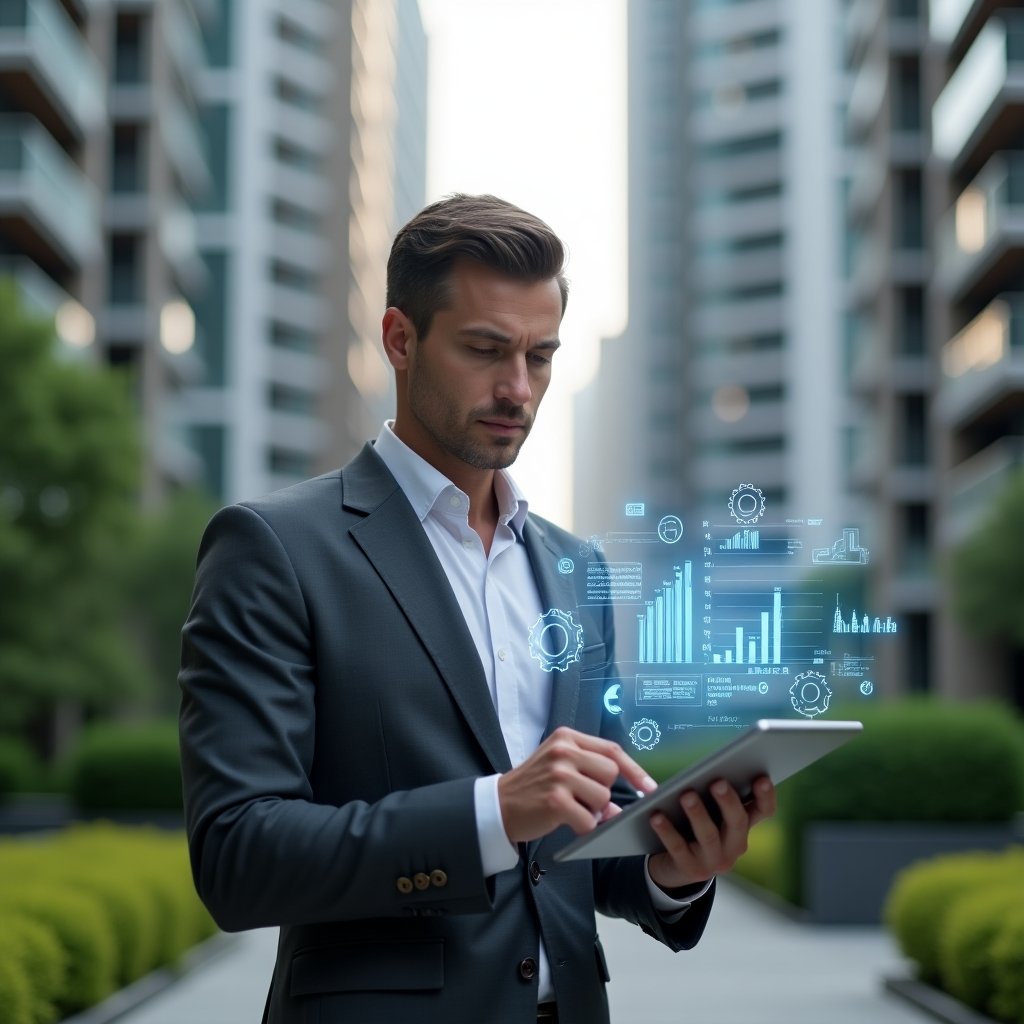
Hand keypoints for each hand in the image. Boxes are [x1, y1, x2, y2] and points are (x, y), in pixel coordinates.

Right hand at [498, 726, 657, 842]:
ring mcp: (559, 774)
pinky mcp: (555, 800)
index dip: (634, 770)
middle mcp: (563, 751)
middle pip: (610, 773)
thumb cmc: (533, 786)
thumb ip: (589, 772)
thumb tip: (620, 801)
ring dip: (592, 810)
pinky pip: (589, 819)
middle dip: (602, 791)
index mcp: (567, 737)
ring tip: (570, 808)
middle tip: (582, 798)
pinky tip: (566, 821)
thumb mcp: (559, 765)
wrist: (499, 805)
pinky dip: (583, 827)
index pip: (611, 750)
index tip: (649, 787)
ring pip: (602, 797)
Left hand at [647, 776, 776, 892]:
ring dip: (698, 814)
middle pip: (737, 822)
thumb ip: (716, 794)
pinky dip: (667, 830)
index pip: (763, 811)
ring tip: (686, 794)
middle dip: (728, 801)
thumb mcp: (711, 811)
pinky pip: (678, 847)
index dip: (766, 796)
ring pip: (708, 836)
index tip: (761, 777)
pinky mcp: (689, 868)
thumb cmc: (696, 825)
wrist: (675, 864)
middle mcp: (734, 846)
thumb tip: (712, 768)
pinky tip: (656, 815)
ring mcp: (713, 861)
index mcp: (743, 826)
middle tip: (718, 782)